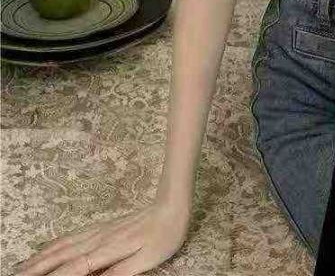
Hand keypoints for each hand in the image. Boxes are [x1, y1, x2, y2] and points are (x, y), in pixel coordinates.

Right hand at [13, 198, 190, 275]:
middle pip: (61, 255)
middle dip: (36, 268)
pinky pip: (73, 236)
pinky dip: (56, 244)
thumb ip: (120, 273)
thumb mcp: (147, 259)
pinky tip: (50, 247)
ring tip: (23, 267)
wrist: (173, 204)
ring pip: (64, 245)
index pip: (74, 268)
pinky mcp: (104, 227)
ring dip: (41, 257)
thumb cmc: (164, 235)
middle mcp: (99, 238)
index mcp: (108, 249)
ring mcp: (100, 231)